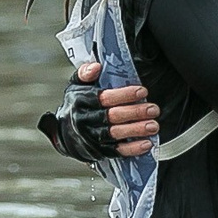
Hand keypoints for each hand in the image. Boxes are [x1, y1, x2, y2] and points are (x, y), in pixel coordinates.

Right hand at [39, 61, 159, 161]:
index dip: (124, 95)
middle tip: (152, 109)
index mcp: (82, 101)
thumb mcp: (76, 86)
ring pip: (116, 133)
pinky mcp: (99, 151)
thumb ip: (85, 73)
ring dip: (136, 130)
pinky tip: (146, 143)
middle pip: (113, 116)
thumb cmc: (76, 106)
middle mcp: (86, 120)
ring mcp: (92, 137)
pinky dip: (133, 148)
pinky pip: (117, 150)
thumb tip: (96, 67)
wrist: (65, 134)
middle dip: (135, 112)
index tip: (142, 91)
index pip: (104, 98)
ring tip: (153, 125)